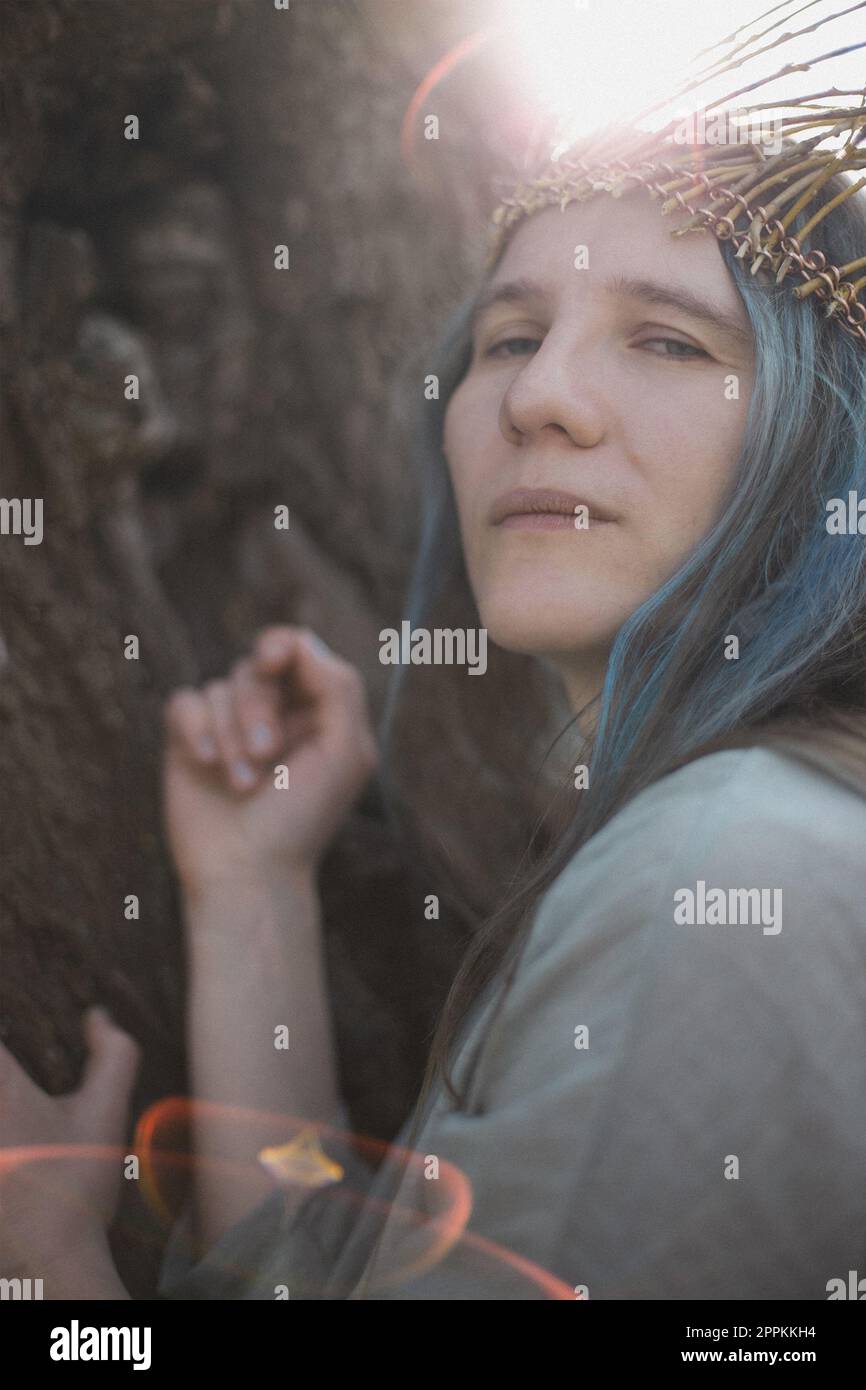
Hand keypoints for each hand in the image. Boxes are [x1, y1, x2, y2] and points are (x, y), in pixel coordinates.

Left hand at [0, 1007, 139, 1274]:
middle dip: (6, 1057)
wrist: (51, 1258)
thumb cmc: (76, 1183)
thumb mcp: (105, 1112)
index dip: (5, 999)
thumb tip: (99, 1016)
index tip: (15, 998)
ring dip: (3, 1089)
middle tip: (23, 1065)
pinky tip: (13, 1134)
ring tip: (19, 1106)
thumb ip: (112, 1054)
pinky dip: (0, 1131)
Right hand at [161, 624, 377, 890]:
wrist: (249, 872)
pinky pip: (184, 703)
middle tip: (267, 755)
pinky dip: (195, 729)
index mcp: (316, 709)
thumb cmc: (303, 817)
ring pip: (220, 687)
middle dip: (258, 708)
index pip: (296, 649)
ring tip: (243, 783)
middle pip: (255, 667)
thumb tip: (299, 642)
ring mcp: (229, 725)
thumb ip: (338, 687)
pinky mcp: (189, 740)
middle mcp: (273, 712)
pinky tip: (206, 763)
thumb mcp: (344, 752)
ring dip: (231, 734)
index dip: (281, 646)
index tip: (272, 663)